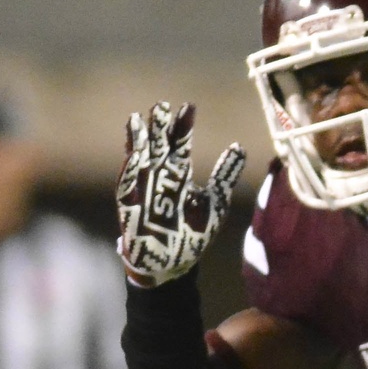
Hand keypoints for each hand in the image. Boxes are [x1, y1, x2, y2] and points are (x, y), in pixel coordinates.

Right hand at [117, 102, 246, 286]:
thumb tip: (239, 146)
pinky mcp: (130, 202)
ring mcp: (143, 187)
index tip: (189, 107)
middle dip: (159, 127)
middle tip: (163, 106)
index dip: (183, 126)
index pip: (180, 143)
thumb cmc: (194, 233)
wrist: (176, 263)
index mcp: (179, 173)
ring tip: (138, 119)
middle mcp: (159, 175)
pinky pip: (128, 182)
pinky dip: (130, 166)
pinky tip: (133, 152)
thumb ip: (225, 174)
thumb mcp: (216, 201)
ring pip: (140, 157)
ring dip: (139, 139)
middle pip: (159, 144)